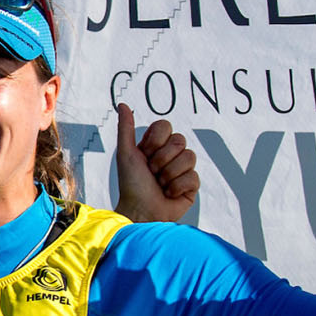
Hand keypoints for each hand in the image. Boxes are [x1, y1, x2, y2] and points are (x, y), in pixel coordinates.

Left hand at [112, 103, 198, 222]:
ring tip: (159, 185)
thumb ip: (126, 128)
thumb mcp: (126, 154)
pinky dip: (177, 187)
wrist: (139, 211)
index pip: (166, 126)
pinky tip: (168, 194)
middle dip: (161, 160)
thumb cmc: (131, 184)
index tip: (144, 154)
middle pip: (179, 140)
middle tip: (151, 173)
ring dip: (169, 175)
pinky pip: (193, 177)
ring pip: (189, 157)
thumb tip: (122, 104)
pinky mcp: (192, 186)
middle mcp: (171, 155)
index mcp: (156, 145)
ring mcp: (183, 170)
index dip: (155, 140)